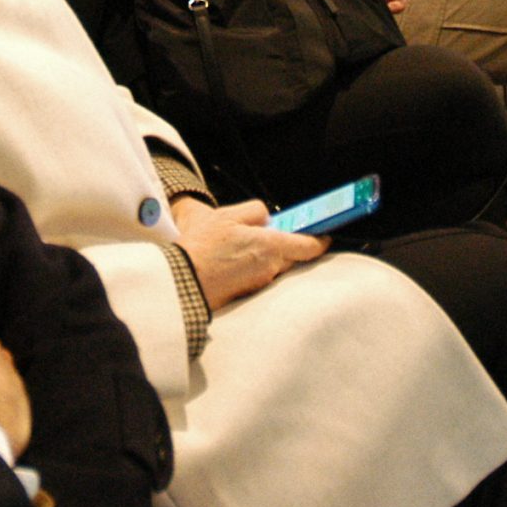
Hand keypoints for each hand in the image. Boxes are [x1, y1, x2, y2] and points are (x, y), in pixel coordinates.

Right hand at [169, 197, 327, 306]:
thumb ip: (254, 212)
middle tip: (271, 234)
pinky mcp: (248, 294)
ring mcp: (260, 283)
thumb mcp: (227, 216)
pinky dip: (254, 268)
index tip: (324, 236)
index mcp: (270, 247)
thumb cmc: (202, 247)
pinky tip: (235, 261)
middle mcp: (271, 268)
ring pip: (275, 266)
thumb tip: (267, 218)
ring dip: (267, 256)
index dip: (319, 240)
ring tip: (243, 246)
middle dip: (287, 246)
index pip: (308, 246)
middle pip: (291, 256)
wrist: (182, 281)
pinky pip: (260, 276)